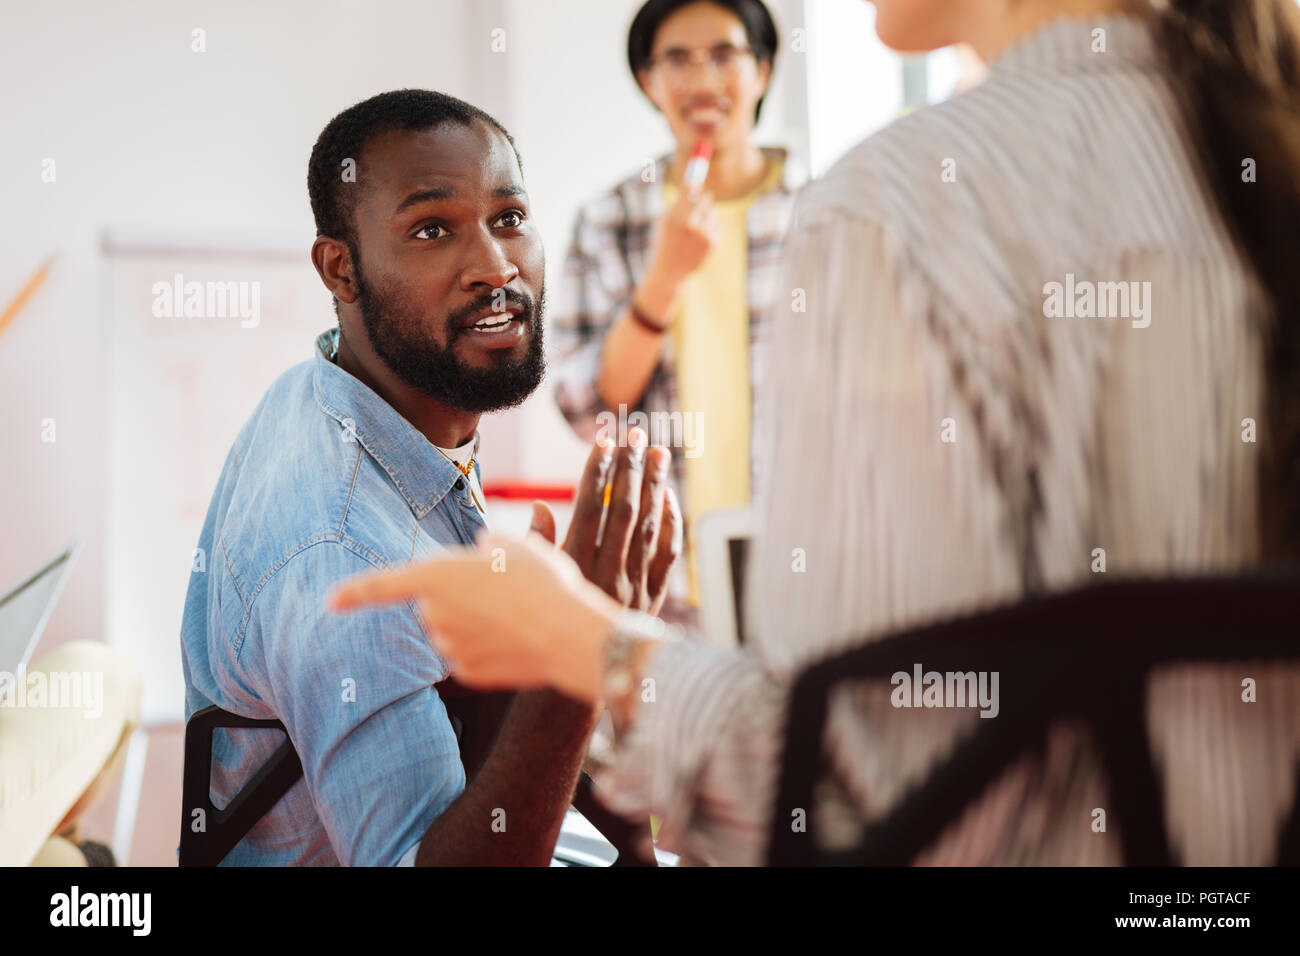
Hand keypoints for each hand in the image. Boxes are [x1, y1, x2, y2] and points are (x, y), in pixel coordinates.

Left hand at [329, 531, 616, 703]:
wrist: (569, 633)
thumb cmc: (544, 582)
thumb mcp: (517, 545)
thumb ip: (488, 546)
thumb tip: (483, 553)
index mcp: (436, 576)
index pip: (382, 586)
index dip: (354, 593)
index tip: (331, 603)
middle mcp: (434, 614)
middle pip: (432, 604)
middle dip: (458, 597)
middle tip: (502, 588)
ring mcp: (449, 647)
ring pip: (451, 631)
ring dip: (473, 621)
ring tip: (517, 612)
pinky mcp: (468, 673)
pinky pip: (468, 655)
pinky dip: (486, 647)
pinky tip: (516, 638)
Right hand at [535, 430, 680, 615]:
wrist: (578, 673)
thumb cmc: (545, 625)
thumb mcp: (531, 585)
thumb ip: (536, 546)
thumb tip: (540, 507)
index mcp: (573, 567)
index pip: (588, 508)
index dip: (597, 472)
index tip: (603, 442)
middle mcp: (606, 573)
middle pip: (622, 510)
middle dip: (630, 469)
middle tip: (637, 435)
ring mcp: (633, 585)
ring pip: (648, 527)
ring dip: (654, 486)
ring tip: (658, 452)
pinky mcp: (652, 598)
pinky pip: (666, 556)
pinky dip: (669, 525)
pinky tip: (669, 498)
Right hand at [639, 189, 718, 317]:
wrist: (670, 272)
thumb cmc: (664, 244)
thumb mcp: (664, 223)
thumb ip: (676, 205)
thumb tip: (691, 185)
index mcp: (674, 217)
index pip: (689, 190)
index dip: (694, 185)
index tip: (695, 184)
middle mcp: (689, 224)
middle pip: (705, 198)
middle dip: (703, 198)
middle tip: (702, 199)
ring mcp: (702, 234)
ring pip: (713, 212)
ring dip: (707, 215)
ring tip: (695, 228)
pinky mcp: (712, 242)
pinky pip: (715, 226)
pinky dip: (710, 229)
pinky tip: (699, 240)